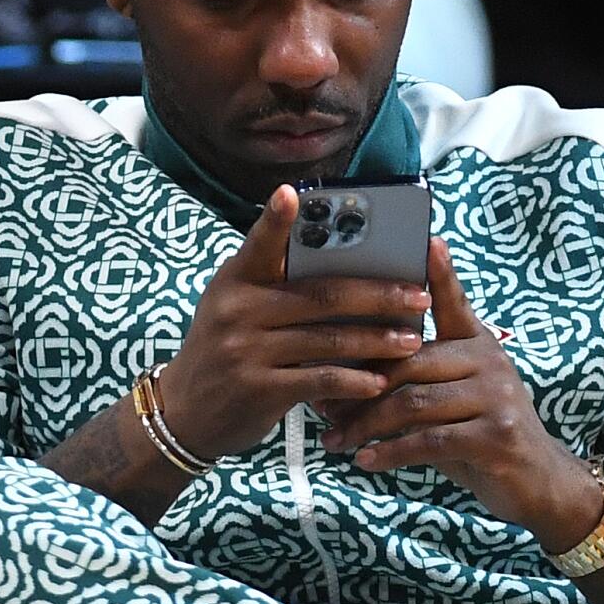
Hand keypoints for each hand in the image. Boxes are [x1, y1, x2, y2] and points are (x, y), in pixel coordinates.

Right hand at [159, 186, 432, 460]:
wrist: (185, 410)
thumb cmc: (224, 350)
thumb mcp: (233, 309)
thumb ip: (275, 288)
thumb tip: (349, 273)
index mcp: (234, 281)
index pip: (258, 245)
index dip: (275, 219)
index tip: (292, 193)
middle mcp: (237, 310)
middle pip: (320, 295)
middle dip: (377, 295)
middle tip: (417, 296)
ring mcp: (246, 350)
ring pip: (328, 339)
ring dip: (376, 340)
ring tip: (411, 341)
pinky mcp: (258, 389)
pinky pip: (319, 380)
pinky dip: (354, 381)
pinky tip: (379, 382)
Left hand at [318, 239, 599, 544]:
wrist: (534, 480)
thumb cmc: (475, 432)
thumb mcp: (447, 396)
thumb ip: (408, 378)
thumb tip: (336, 372)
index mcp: (475, 342)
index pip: (452, 301)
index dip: (439, 273)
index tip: (426, 240)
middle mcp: (489, 360)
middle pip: (407, 362)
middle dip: (357, 386)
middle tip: (319, 407)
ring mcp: (497, 396)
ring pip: (413, 402)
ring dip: (365, 425)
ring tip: (335, 440)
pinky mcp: (498, 434)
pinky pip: (431, 439)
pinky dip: (392, 451)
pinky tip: (366, 460)